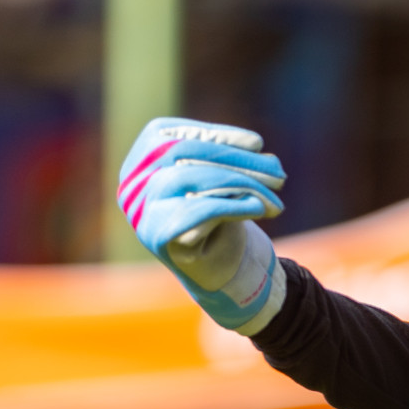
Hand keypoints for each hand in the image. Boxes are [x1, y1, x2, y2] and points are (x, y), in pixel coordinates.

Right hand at [118, 117, 287, 334]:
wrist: (221, 275)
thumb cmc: (221, 223)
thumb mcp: (223, 182)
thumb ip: (226, 159)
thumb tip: (255, 145)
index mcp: (139, 165)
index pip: (166, 135)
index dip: (213, 133)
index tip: (257, 143)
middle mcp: (131, 187)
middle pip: (180, 153)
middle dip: (235, 158)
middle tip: (278, 172)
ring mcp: (140, 213)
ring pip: (188, 177)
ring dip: (241, 182)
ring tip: (275, 195)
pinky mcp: (159, 238)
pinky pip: (197, 209)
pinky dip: (233, 205)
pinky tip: (260, 208)